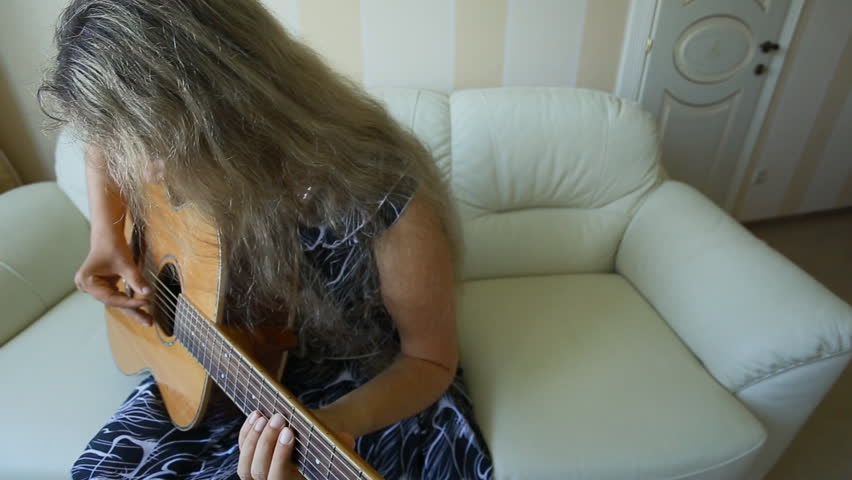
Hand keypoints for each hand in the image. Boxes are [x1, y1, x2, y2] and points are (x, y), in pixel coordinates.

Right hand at [75, 238, 151, 325]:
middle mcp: (87, 288)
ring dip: (133, 309)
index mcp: (86, 281)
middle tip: (149, 322)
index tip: (146, 302)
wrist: (108, 236)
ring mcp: (94, 288)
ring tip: (148, 319)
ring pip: (117, 301)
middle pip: (114, 302)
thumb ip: (135, 279)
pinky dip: (130, 301)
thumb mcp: (125, 263)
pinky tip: (142, 309)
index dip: (130, 301)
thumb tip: (148, 293)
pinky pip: (118, 297)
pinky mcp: (103, 287)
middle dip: (133, 311)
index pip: (111, 297)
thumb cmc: (113, 246)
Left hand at [237, 410, 355, 479]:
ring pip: (244, 466)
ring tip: (265, 417)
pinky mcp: (252, 457)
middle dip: (266, 444)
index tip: (290, 432)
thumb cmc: (329, 440)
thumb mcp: (337, 442)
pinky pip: (241, 450)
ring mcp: (260, 471)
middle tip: (279, 419)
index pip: (277, 478)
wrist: (318, 436)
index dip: (280, 457)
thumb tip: (346, 440)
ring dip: (253, 439)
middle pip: (257, 472)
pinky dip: (246, 433)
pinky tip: (257, 414)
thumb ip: (341, 444)